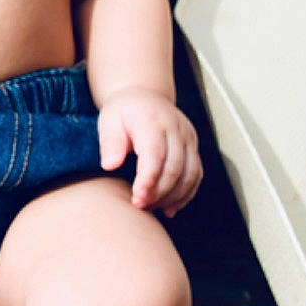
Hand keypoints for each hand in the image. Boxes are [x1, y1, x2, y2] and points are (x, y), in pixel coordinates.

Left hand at [97, 88, 201, 216]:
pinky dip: (185, 195)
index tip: (137, 198)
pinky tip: (169, 208)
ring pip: (190, 174)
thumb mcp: (109, 120)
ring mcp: (189, 138)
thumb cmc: (123, 112)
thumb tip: (110, 165)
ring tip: (152, 207)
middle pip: (175, 168)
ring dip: (173, 197)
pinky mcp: (194, 147)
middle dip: (159, 192)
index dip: (148, 180)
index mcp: (153, 120)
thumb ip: (110, 141)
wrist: (145, 97)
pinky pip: (196, 175)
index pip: (155, 154)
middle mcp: (176, 128)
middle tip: (140, 206)